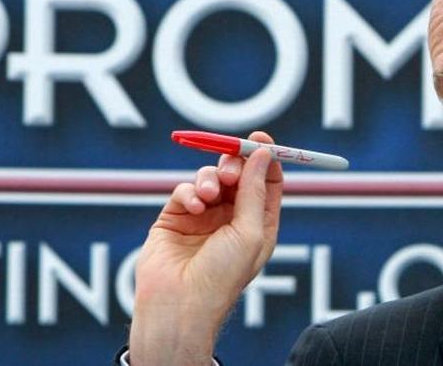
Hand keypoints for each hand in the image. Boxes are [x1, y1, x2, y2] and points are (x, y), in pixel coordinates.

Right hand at [129, 131, 283, 365]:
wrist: (179, 304)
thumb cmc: (222, 277)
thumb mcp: (250, 231)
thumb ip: (255, 190)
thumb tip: (264, 154)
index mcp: (258, 224)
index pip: (267, 182)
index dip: (266, 158)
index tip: (260, 139)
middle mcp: (232, 219)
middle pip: (238, 174)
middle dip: (234, 163)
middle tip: (231, 167)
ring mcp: (203, 217)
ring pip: (210, 177)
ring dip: (211, 178)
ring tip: (209, 195)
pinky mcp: (175, 217)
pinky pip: (185, 189)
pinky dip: (190, 191)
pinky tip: (193, 206)